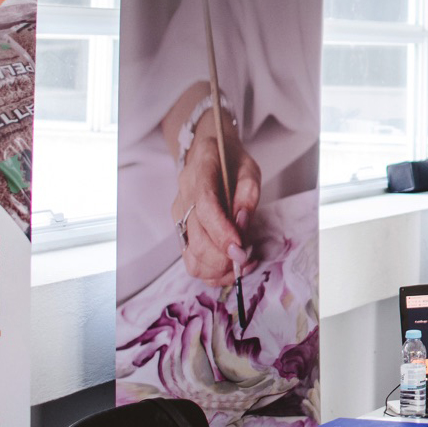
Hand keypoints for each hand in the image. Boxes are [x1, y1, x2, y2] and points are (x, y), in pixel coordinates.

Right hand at [171, 111, 260, 286]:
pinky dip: (212, 272)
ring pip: (191, 258)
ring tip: (243, 264)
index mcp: (200, 176)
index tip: (241, 250)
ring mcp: (179, 219)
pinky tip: (231, 266)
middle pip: (197, 240)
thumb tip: (242, 225)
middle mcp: (184, 200)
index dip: (222, 233)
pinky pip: (192, 262)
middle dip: (224, 259)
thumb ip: (247, 194)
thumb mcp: (248, 168)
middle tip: (248, 258)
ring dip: (218, 270)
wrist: (205, 154)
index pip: (205, 208)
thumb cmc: (230, 161)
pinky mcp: (181, 233)